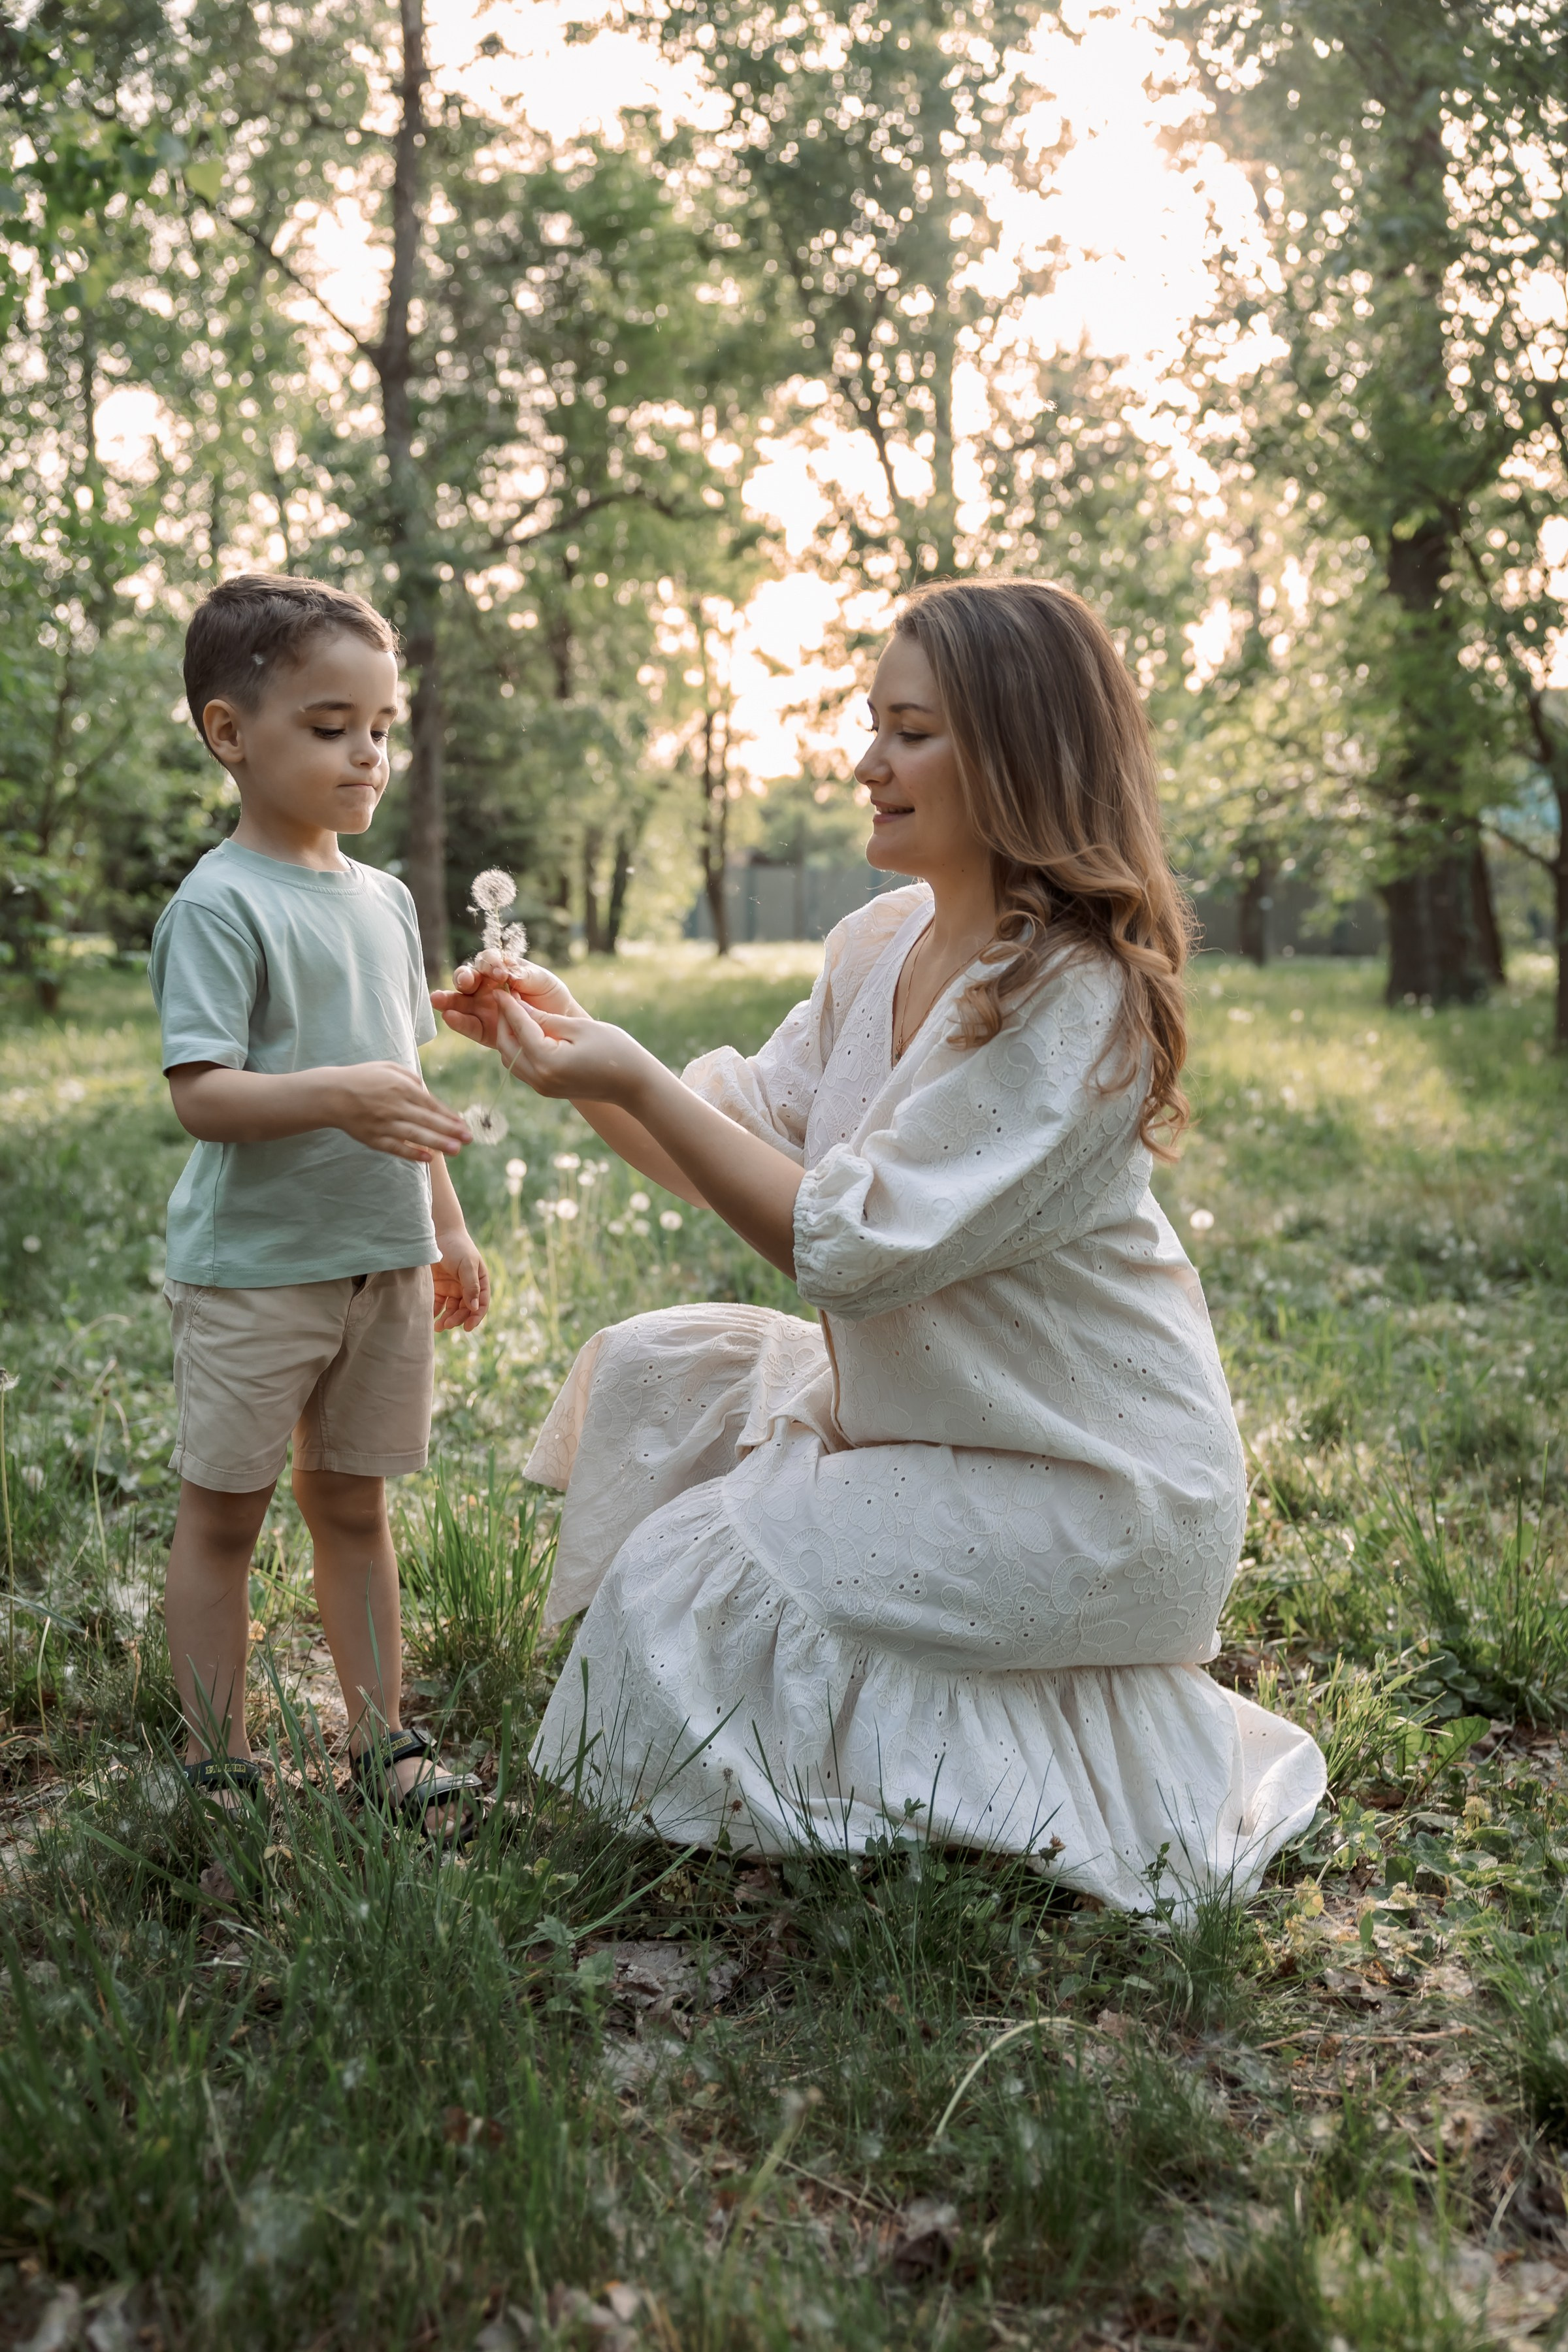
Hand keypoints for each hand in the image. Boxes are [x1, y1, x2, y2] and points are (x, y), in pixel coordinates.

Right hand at [330, 1062, 470, 1161]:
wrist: (331, 1094)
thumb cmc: (363, 1078)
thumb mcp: (388, 1068)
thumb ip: (411, 1078)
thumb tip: (428, 1092)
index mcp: (400, 1087)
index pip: (431, 1104)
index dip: (449, 1116)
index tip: (464, 1124)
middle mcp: (394, 1106)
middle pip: (427, 1121)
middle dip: (450, 1130)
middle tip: (469, 1139)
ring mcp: (383, 1124)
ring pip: (415, 1136)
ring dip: (437, 1143)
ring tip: (456, 1150)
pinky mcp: (373, 1138)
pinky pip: (395, 1148)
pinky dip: (412, 1153)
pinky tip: (428, 1158)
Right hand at [432, 955, 583, 1050]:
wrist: (560, 1026)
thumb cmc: (551, 997)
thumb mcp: (543, 981)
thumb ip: (525, 975)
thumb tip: (508, 973)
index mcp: (500, 969)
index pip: (487, 961)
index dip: (490, 964)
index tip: (500, 973)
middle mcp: (486, 987)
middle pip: (467, 978)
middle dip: (464, 977)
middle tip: (467, 981)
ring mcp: (482, 1008)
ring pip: (460, 1001)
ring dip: (448, 999)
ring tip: (437, 999)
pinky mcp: (484, 1030)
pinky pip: (468, 1025)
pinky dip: (458, 1021)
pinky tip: (449, 1017)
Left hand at [432, 1227, 489, 1331]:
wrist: (437, 1234)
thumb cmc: (457, 1247)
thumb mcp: (467, 1265)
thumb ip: (471, 1286)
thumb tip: (474, 1308)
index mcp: (479, 1282)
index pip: (481, 1304)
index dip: (476, 1317)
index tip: (467, 1327)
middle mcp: (466, 1288)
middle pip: (465, 1310)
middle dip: (458, 1319)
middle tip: (447, 1324)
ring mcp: (452, 1289)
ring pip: (451, 1310)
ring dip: (447, 1319)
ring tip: (438, 1326)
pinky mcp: (437, 1288)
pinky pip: (437, 1304)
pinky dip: (435, 1312)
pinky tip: (430, 1317)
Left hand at [492, 993, 651, 1105]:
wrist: (633, 1084)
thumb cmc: (614, 1050)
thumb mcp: (579, 1027)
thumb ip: (546, 1019)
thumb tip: (519, 1007)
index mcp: (548, 1061)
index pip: (519, 1028)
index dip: (509, 1006)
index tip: (500, 989)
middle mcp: (540, 1078)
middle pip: (507, 1046)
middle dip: (504, 1022)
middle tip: (507, 999)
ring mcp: (542, 1087)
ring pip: (510, 1059)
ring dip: (509, 1036)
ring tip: (516, 1013)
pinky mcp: (546, 1089)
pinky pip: (522, 1067)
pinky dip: (519, 1049)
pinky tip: (526, 1032)